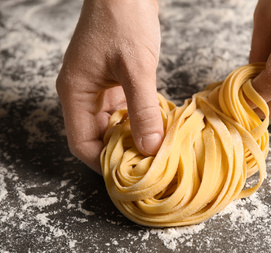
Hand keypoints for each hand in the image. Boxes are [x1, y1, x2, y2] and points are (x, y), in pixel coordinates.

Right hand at [56, 0, 162, 172]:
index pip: (81, 142)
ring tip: (156, 147)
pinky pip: (123, 110)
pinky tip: (156, 125)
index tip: (128, 175)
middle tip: (148, 164)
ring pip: (112, 124)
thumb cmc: (124, 20)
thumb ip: (143, 109)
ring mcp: (98, 87)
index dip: (102, 163)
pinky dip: (138, 119)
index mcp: (75, 93)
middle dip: (121, 152)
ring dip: (132, 136)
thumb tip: (150, 147)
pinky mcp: (114, 81)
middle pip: (96, 136)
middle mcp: (83, 94)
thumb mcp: (136, 69)